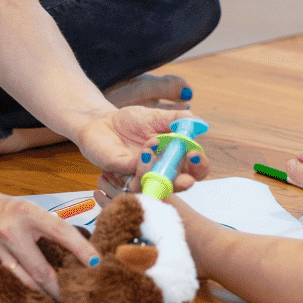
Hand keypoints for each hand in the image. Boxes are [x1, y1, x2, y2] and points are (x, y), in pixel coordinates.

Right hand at [0, 187, 99, 293]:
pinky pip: (15, 279)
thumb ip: (52, 228)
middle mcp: (11, 231)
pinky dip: (31, 287)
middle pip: (41, 268)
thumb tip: (80, 252)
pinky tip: (43, 294)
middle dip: (61, 287)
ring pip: (27, 279)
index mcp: (28, 213)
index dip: (80, 248)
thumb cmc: (12, 210)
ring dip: (47, 292)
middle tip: (77, 298)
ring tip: (62, 302)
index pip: (60, 231)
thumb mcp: (33, 211)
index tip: (95, 263)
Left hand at [78, 105, 200, 201]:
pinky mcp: (123, 176)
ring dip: (158, 169)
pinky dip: (142, 166)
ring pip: (158, 186)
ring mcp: (143, 177)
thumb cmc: (132, 121)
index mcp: (175, 157)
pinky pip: (137, 180)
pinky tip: (143, 152)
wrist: (102, 123)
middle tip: (185, 177)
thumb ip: (178, 118)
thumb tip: (200, 123)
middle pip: (180, 185)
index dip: (200, 166)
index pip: (195, 169)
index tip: (195, 154)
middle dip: (184, 182)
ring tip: (150, 145)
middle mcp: (162, 172)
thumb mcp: (157, 115)